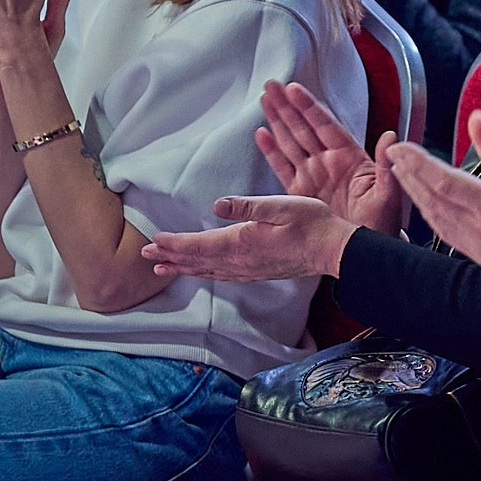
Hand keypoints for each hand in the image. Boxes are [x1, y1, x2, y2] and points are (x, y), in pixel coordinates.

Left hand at [140, 193, 355, 281]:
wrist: (335, 250)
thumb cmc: (313, 224)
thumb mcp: (283, 206)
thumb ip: (249, 206)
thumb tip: (217, 204)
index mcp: (242, 242)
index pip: (199, 244)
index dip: (174, 242)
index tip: (154, 238)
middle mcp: (241, 261)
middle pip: (197, 260)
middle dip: (170, 256)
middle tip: (145, 255)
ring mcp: (250, 270)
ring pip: (207, 271)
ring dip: (183, 268)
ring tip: (162, 267)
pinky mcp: (259, 272)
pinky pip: (222, 276)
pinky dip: (204, 273)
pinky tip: (202, 272)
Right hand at [255, 80, 403, 233]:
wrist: (366, 249)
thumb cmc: (383, 223)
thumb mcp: (389, 194)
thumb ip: (388, 166)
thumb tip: (391, 137)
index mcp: (350, 158)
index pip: (326, 125)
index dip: (309, 107)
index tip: (294, 88)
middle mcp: (329, 162)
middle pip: (304, 128)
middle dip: (287, 106)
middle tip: (270, 84)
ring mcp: (314, 175)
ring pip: (291, 141)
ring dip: (277, 120)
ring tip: (264, 99)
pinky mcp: (301, 192)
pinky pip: (283, 167)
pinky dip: (271, 151)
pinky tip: (261, 134)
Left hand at [386, 83, 480, 286]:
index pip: (446, 182)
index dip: (419, 164)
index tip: (400, 147)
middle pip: (433, 198)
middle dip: (409, 174)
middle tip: (392, 153)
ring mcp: (479, 245)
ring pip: (435, 217)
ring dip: (416, 193)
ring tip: (402, 174)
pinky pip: (446, 232)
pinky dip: (430, 214)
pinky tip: (426, 207)